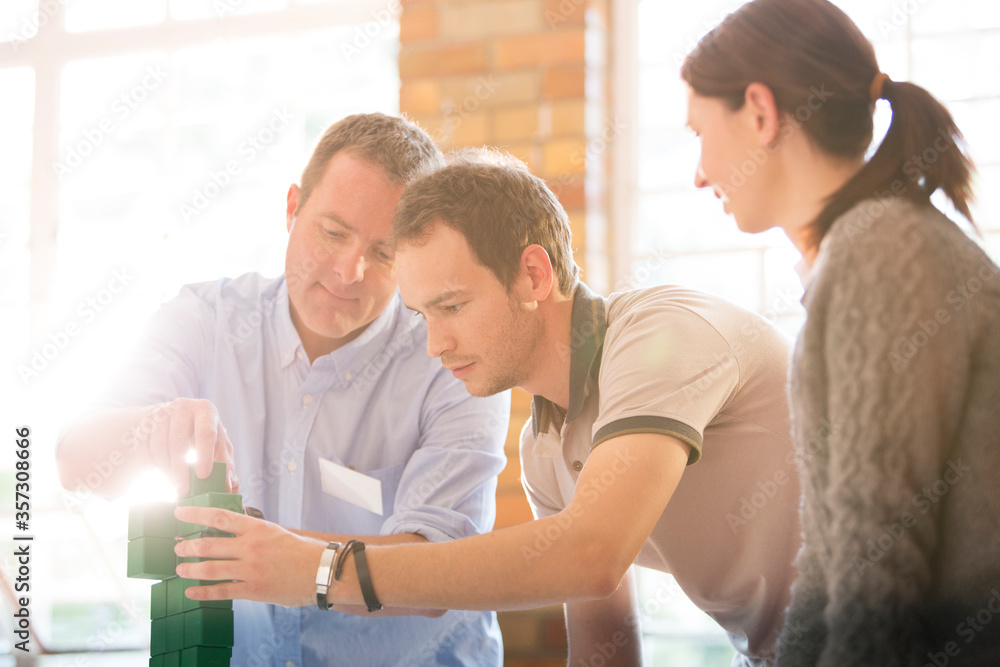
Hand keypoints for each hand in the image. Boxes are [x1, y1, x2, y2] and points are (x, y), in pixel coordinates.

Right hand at [142, 398, 238, 493]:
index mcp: (205, 410)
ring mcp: (162, 414)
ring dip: (166, 470)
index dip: (204, 455)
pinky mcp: (145, 424)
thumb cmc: (204, 435)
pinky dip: (152, 465)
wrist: (176, 419)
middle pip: (178, 441)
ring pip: (159, 446)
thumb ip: (226, 465)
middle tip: (184, 491)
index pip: (205, 432)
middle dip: (180, 469)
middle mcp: (183, 407)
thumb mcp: (218, 444)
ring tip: (175, 485)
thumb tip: (230, 488)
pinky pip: (144, 448)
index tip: (203, 476)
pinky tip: (162, 476)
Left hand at [173, 506, 325, 607]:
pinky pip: (222, 592)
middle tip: (178, 547)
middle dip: (187, 546)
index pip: (220, 517)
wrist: (322, 571)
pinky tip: (191, 592)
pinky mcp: (253, 589)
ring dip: (190, 569)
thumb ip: (253, 532)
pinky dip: (203, 592)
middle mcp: (251, 547)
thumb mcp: (276, 533)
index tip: (180, 512)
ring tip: (180, 569)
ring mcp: (251, 569)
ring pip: (210, 568)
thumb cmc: (302, 551)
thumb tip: (231, 531)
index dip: (196, 514)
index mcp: (257, 528)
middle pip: (209, 544)